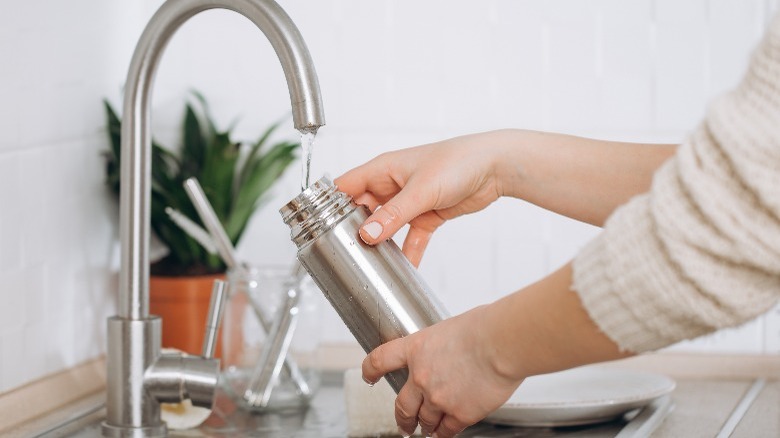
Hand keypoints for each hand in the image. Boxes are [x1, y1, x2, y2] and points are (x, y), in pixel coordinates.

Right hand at [335, 132, 505, 266]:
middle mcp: (392, 184)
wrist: (495, 167)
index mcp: (383, 169)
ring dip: (380, 244)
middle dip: (354, 230)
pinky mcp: (427, 215)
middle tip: (344, 253)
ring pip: (385, 226)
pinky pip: (410, 237)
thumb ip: (393, 215)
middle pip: (362, 210)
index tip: (317, 227)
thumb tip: (366, 234)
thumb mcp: (421, 190)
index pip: (345, 187)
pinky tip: (406, 269)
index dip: (329, 205)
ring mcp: (409, 201)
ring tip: (370, 264)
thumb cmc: (458, 162)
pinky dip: (408, 252)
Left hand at [362, 306, 522, 436]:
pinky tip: (444, 431)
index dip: (370, 370)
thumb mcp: (450, 329)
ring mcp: (438, 398)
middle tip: (404, 424)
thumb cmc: (484, 328)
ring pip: (424, 421)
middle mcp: (421, 376)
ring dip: (424, 427)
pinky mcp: (459, 414)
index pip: (381, 360)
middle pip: (401, 405)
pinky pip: (446, 430)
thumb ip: (440, 347)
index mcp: (416, 349)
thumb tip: (447, 353)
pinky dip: (443, 432)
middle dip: (402, 418)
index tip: (369, 376)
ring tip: (426, 429)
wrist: (501, 343)